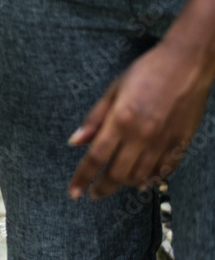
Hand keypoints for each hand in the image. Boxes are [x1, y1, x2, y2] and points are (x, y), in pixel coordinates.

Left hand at [67, 37, 213, 199]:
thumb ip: (94, 118)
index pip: (96, 157)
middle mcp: (142, 136)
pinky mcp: (181, 143)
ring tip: (113, 186)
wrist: (186, 65)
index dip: (82, 177)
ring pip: (141, 176)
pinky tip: (141, 182)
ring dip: (124, 185)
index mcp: (121, 120)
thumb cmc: (146, 72)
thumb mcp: (113, 90)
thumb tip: (75, 141)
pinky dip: (151, 180)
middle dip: (102, 188)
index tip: (74, 191)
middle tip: (93, 194)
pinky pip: (164, 170)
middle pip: (118, 173)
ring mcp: (164, 142)